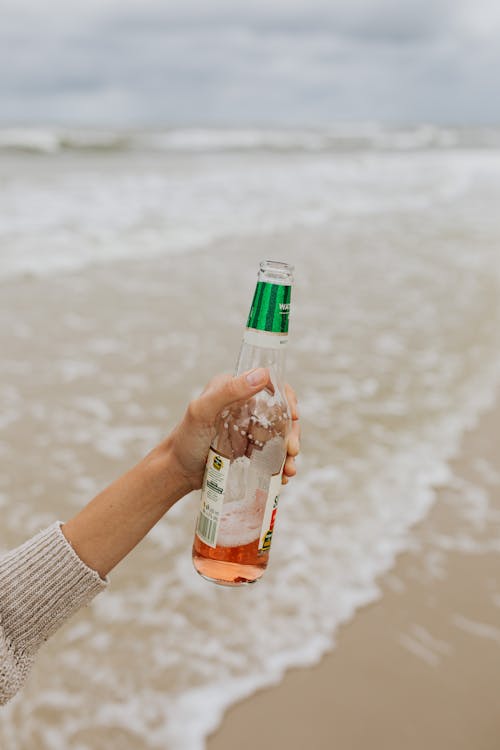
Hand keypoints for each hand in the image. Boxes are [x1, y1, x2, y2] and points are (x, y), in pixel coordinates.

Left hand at [167, 368, 300, 490]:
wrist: (177, 471)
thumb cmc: (185, 438)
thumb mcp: (202, 411)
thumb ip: (229, 391)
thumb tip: (263, 374)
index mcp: (235, 390)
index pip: (270, 386)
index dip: (288, 399)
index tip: (293, 415)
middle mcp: (245, 407)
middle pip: (281, 414)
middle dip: (292, 432)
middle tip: (293, 450)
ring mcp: (249, 429)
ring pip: (280, 436)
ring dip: (290, 452)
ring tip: (289, 471)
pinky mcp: (250, 450)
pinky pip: (273, 454)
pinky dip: (282, 464)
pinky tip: (283, 477)